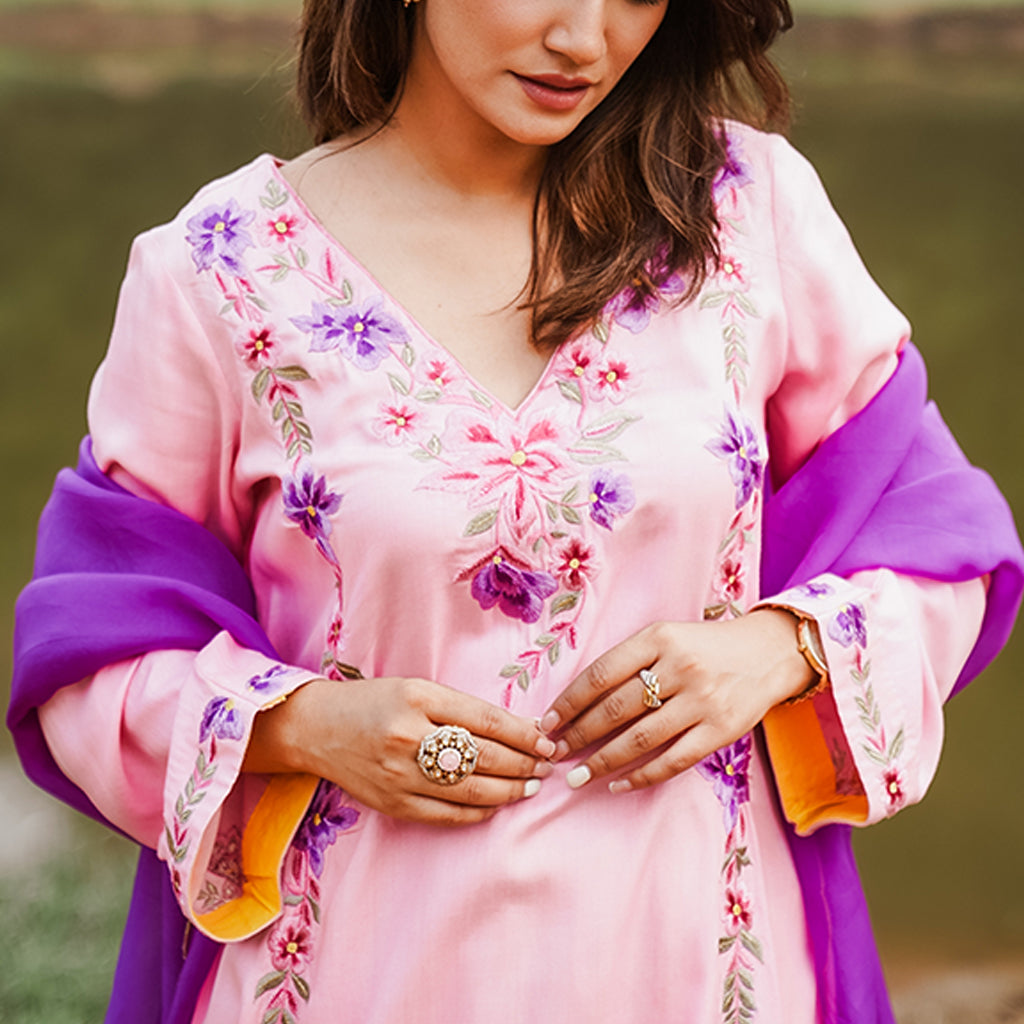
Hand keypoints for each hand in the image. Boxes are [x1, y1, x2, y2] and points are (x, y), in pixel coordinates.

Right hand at [246, 676, 555, 826]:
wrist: (316, 728)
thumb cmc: (374, 702)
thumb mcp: (417, 689)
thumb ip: (463, 709)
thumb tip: (520, 730)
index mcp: (418, 698)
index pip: (485, 721)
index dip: (523, 735)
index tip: (547, 741)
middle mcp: (408, 737)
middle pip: (483, 757)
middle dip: (523, 764)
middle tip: (546, 766)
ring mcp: (399, 775)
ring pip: (470, 790)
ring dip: (509, 791)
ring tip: (530, 786)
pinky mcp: (393, 804)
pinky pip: (447, 815)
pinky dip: (478, 811)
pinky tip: (496, 804)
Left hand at [539, 610, 814, 793]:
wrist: (767, 653)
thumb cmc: (703, 646)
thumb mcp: (665, 636)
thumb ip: (628, 661)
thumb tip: (577, 701)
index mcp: (658, 638)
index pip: (601, 674)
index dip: (569, 702)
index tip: (548, 722)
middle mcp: (679, 667)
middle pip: (615, 708)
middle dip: (579, 735)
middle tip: (553, 753)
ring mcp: (702, 700)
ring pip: (640, 739)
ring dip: (602, 761)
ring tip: (576, 776)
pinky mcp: (721, 730)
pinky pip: (673, 760)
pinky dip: (641, 776)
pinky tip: (617, 785)